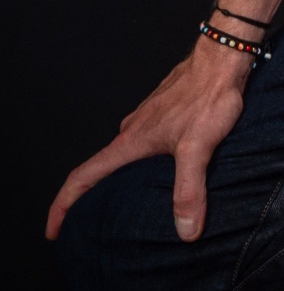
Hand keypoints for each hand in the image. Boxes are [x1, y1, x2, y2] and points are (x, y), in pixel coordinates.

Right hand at [46, 36, 252, 242]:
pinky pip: (147, 143)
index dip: (64, 207)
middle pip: (102, 169)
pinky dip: (146, 162)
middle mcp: (131, 130)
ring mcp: (147, 120)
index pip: (82, 178)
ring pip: (127, 155)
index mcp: (129, 142)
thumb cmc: (208, 97)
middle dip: (93, 198)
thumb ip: (189, 189)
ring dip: (123, 178)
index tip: (53, 230)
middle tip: (95, 226)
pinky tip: (165, 170)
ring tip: (132, 204)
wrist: (223, 59)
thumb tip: (185, 232)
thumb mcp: (198, 148)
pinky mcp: (165, 113)